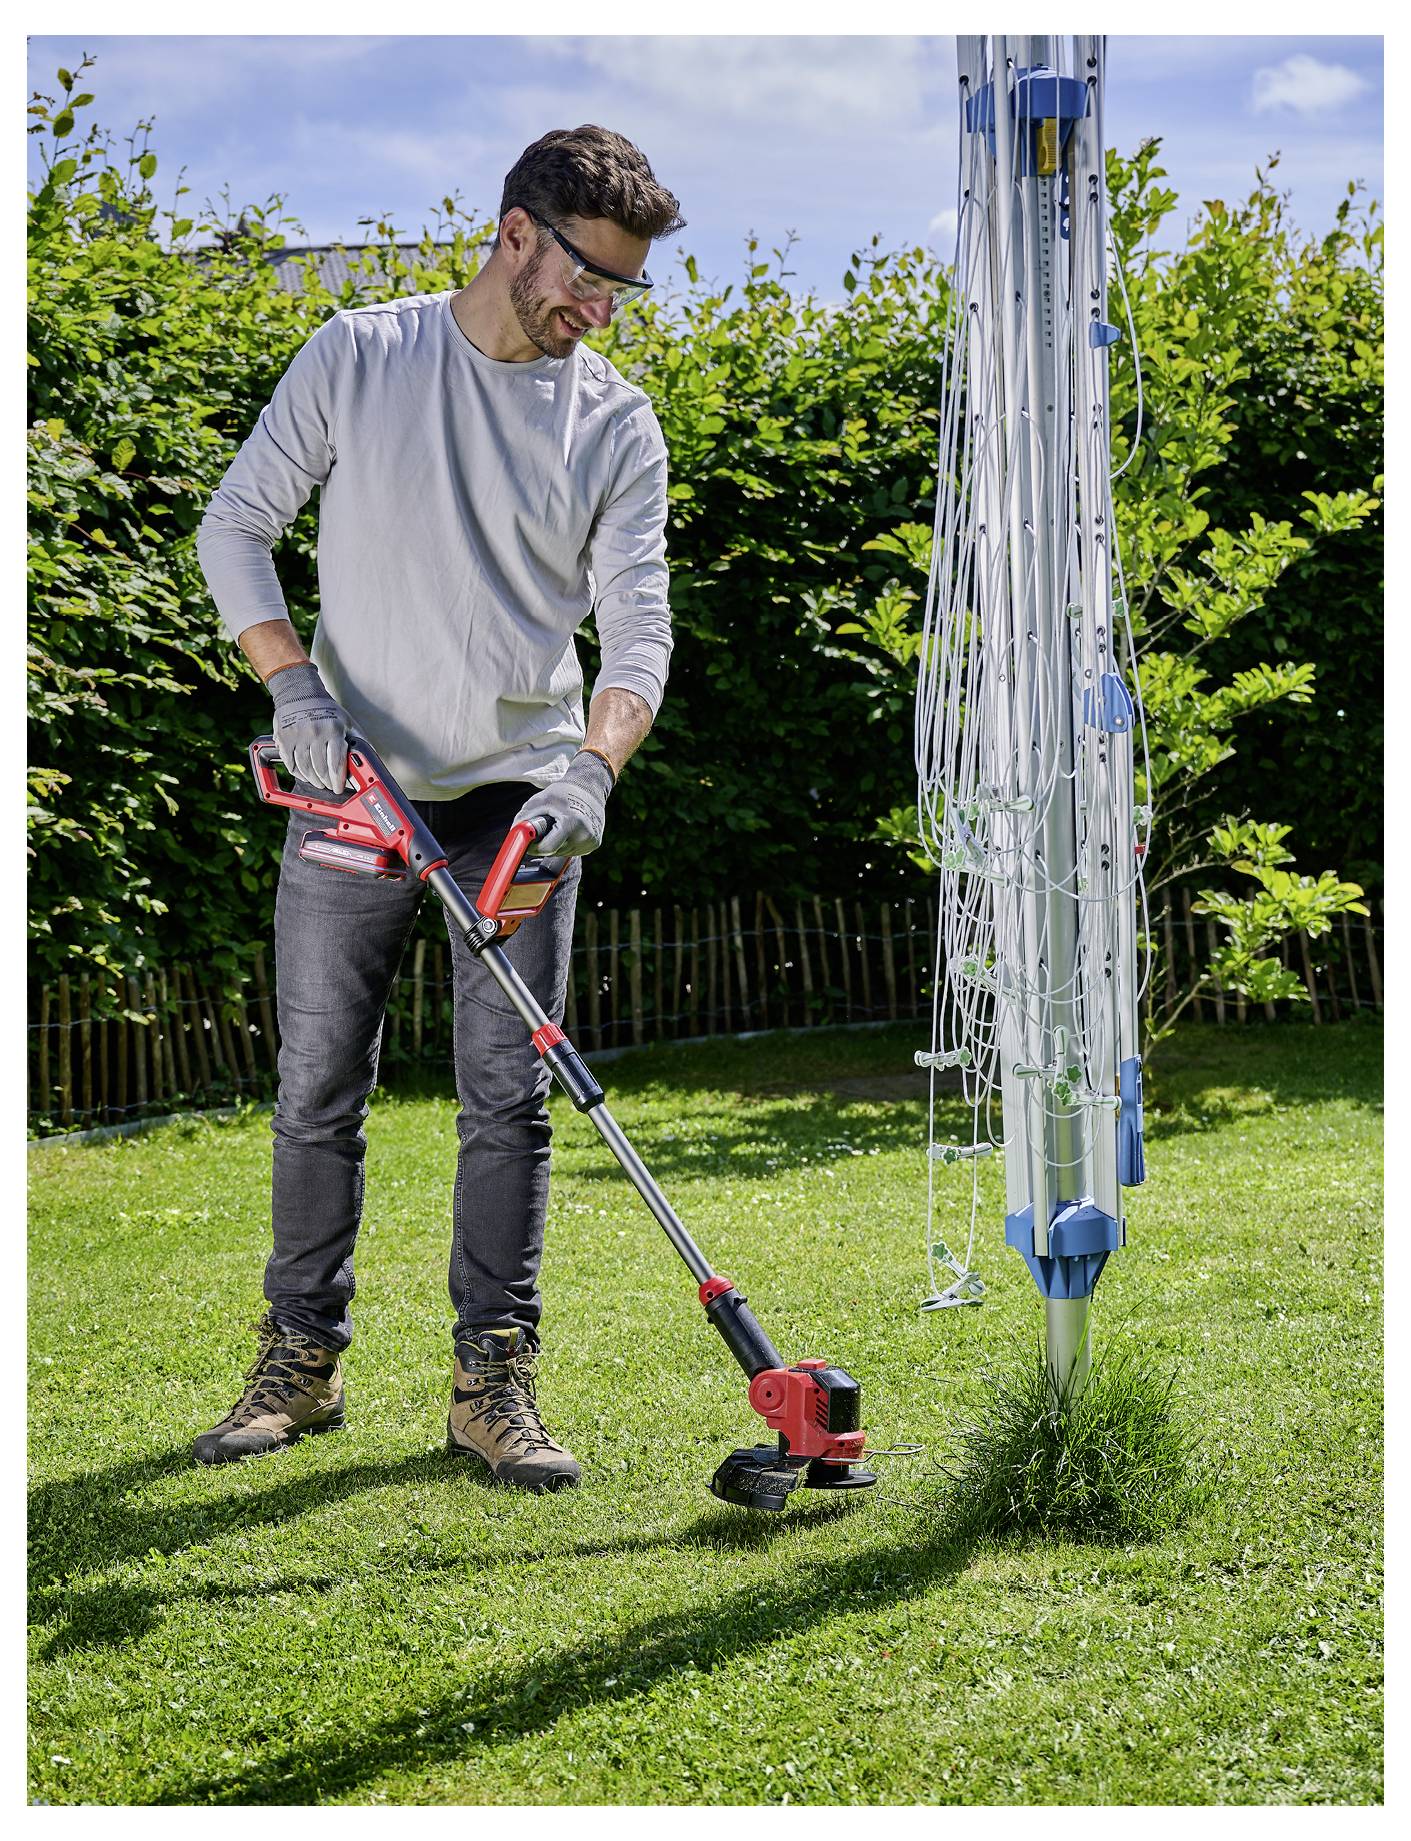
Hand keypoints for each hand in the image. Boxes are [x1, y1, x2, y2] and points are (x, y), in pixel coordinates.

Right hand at [268, 662, 349, 791]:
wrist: (300, 693)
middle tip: (329, 786)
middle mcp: (315, 733)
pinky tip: (304, 774)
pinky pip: (290, 763)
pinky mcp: (284, 738)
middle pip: (321, 769)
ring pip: (305, 769)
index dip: (338, 780)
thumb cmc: (327, 709)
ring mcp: (298, 736)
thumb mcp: (347, 721)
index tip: (339, 788)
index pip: (337, 764)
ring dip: (312, 780)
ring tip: (318, 782)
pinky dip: (297, 772)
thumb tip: (370, 758)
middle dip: (327, 783)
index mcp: (333, 730)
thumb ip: (358, 740)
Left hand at [513, 751, 614, 856]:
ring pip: (564, 853)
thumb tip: (514, 835)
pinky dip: (568, 843)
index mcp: (572, 823)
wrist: (589, 787)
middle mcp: (584, 834)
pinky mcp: (595, 843)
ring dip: (557, 844)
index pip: (548, 848)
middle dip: (546, 843)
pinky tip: (570, 830)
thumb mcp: (540, 800)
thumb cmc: (563, 792)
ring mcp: (591, 840)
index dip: (536, 847)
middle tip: (547, 828)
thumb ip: (524, 818)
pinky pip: (574, 851)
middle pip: (555, 852)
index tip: (531, 841)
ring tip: (560, 826)